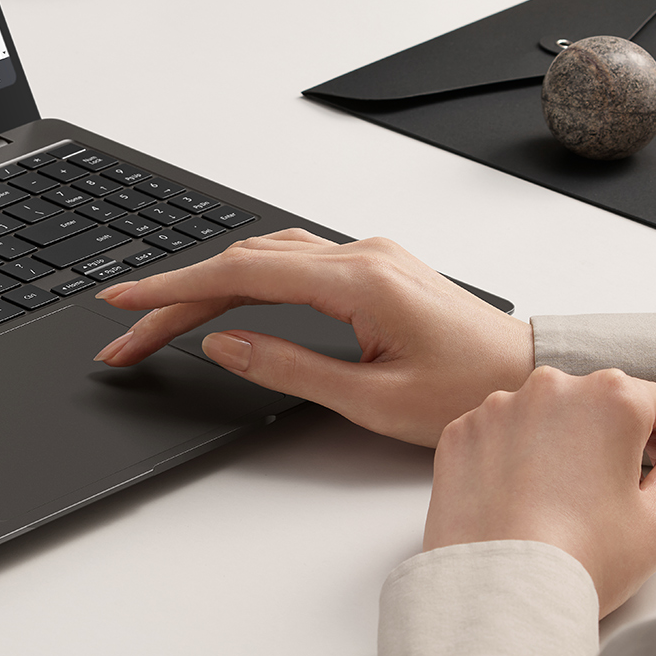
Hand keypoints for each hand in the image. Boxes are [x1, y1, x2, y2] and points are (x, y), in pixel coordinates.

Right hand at [93, 231, 533, 445]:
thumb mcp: (374, 400)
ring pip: (262, 258)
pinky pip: (289, 260)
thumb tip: (223, 344)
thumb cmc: (471, 394)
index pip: (241, 274)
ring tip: (158, 323)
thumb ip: (290, 367)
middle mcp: (360, 256)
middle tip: (125, 335)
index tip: (126, 303)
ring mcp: (366, 256)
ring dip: (205, 288)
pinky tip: (219, 299)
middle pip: (242, 265)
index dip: (174, 289)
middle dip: (175, 299)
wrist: (530, 376)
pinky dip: (242, 279)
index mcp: (360, 282)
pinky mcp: (369, 268)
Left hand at [426, 367, 655, 615]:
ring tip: (554, 502)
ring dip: (552, 443)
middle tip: (600, 496)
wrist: (502, 592)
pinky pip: (495, 434)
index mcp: (611, 398)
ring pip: (540, 415)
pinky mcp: (459, 432)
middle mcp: (550, 387)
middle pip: (592, 402)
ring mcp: (497, 407)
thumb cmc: (589, 559)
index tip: (648, 473)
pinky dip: (507, 456)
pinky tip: (515, 500)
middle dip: (603, 437)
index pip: (653, 402)